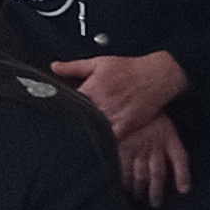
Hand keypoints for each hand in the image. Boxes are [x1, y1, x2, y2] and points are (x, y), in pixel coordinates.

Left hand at [61, 50, 187, 137]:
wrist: (156, 76)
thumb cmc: (129, 68)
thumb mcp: (99, 62)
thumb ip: (74, 66)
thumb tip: (54, 67)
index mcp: (92, 88)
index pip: (70, 103)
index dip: (61, 110)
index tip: (54, 115)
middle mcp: (102, 104)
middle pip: (81, 119)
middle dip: (73, 125)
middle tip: (60, 132)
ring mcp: (114, 116)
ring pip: (94, 131)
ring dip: (86, 135)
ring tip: (74, 144)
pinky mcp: (126, 126)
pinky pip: (111, 139)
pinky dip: (103, 143)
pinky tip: (95, 147)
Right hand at [114, 114, 195, 206]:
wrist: (128, 96)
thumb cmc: (150, 113)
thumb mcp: (164, 120)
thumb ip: (170, 141)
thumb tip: (176, 164)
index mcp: (169, 137)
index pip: (180, 159)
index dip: (183, 175)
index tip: (184, 190)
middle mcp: (155, 145)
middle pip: (158, 174)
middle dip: (156, 191)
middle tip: (155, 204)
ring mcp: (138, 147)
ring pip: (141, 175)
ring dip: (140, 189)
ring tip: (138, 197)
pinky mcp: (123, 147)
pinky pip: (124, 169)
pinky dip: (124, 180)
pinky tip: (124, 187)